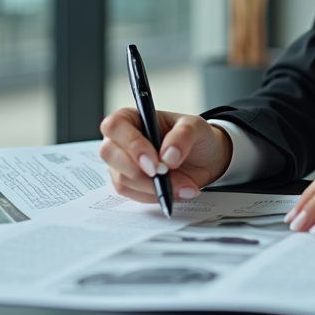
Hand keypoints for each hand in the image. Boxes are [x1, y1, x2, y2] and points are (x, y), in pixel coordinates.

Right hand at [99, 108, 232, 203]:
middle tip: (164, 175)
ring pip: (122, 179)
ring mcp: (122, 164)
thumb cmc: (195, 137)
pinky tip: (176, 190)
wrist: (205, 160)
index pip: (115, 125)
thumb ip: (183, 135)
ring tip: (182, 184)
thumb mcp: (197, 127)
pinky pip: (133, 195)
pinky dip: (156, 196)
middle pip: (109, 153)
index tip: (154, 162)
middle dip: (137, 170)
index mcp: (133, 118)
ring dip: (153, 187)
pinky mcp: (130, 184)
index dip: (131, 144)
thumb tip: (167, 156)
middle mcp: (122, 140)